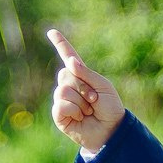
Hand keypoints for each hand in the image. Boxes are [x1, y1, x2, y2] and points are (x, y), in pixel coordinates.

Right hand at [47, 29, 124, 154]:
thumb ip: (86, 73)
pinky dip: (74, 110)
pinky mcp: (59, 114)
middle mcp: (70, 85)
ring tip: (89, 111)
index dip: (60, 44)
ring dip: (80, 101)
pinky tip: (80, 118)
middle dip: (83, 87)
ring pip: (63, 90)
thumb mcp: (103, 86)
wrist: (111, 130)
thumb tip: (69, 61)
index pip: (68, 56)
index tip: (51, 31)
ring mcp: (63, 100)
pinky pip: (61, 104)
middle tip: (94, 100)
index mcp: (82, 75)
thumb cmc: (110, 108)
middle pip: (66, 74)